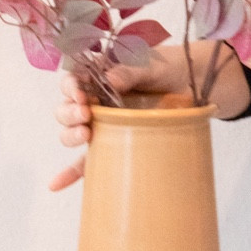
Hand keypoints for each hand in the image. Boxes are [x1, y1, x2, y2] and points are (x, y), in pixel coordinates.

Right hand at [48, 41, 249, 190]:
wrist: (193, 86)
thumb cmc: (170, 69)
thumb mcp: (152, 65)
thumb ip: (131, 71)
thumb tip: (109, 79)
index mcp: (100, 75)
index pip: (73, 80)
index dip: (70, 86)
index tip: (80, 93)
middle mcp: (96, 100)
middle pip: (67, 108)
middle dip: (69, 112)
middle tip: (86, 113)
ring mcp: (103, 124)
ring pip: (72, 132)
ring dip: (70, 135)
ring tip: (87, 134)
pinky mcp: (113, 144)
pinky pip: (87, 161)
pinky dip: (71, 173)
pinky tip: (57, 184)